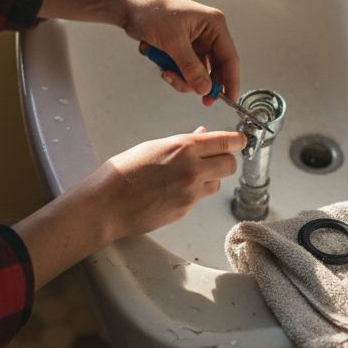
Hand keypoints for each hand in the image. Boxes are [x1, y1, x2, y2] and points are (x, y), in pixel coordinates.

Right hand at [92, 127, 244, 240]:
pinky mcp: (186, 210)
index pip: (227, 141)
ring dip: (209, 178)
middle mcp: (193, 169)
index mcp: (184, 147)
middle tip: (213, 159)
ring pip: (217, 183)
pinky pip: (200, 198)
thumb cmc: (122, 172)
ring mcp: (191, 192)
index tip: (240, 141)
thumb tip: (202, 137)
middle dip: (225, 160)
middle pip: (230, 164)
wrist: (107, 203)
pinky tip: (173, 191)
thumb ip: (182, 143)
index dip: (237, 141)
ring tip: (186, 177)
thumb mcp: (153, 147)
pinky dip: (193, 193)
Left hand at [122, 0, 239, 105]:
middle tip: (195, 97)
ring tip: (165, 72)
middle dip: (200, 82)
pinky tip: (161, 63)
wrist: (129, 5)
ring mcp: (194, 42)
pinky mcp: (180, 49)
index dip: (230, 81)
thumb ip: (190, 67)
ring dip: (181, 78)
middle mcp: (207, 34)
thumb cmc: (153, 11)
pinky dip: (173, 72)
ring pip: (196, 73)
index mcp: (214, 25)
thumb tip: (205, 88)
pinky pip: (183, 70)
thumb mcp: (173, 42)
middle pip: (214, 69)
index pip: (229, 58)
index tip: (228, 100)